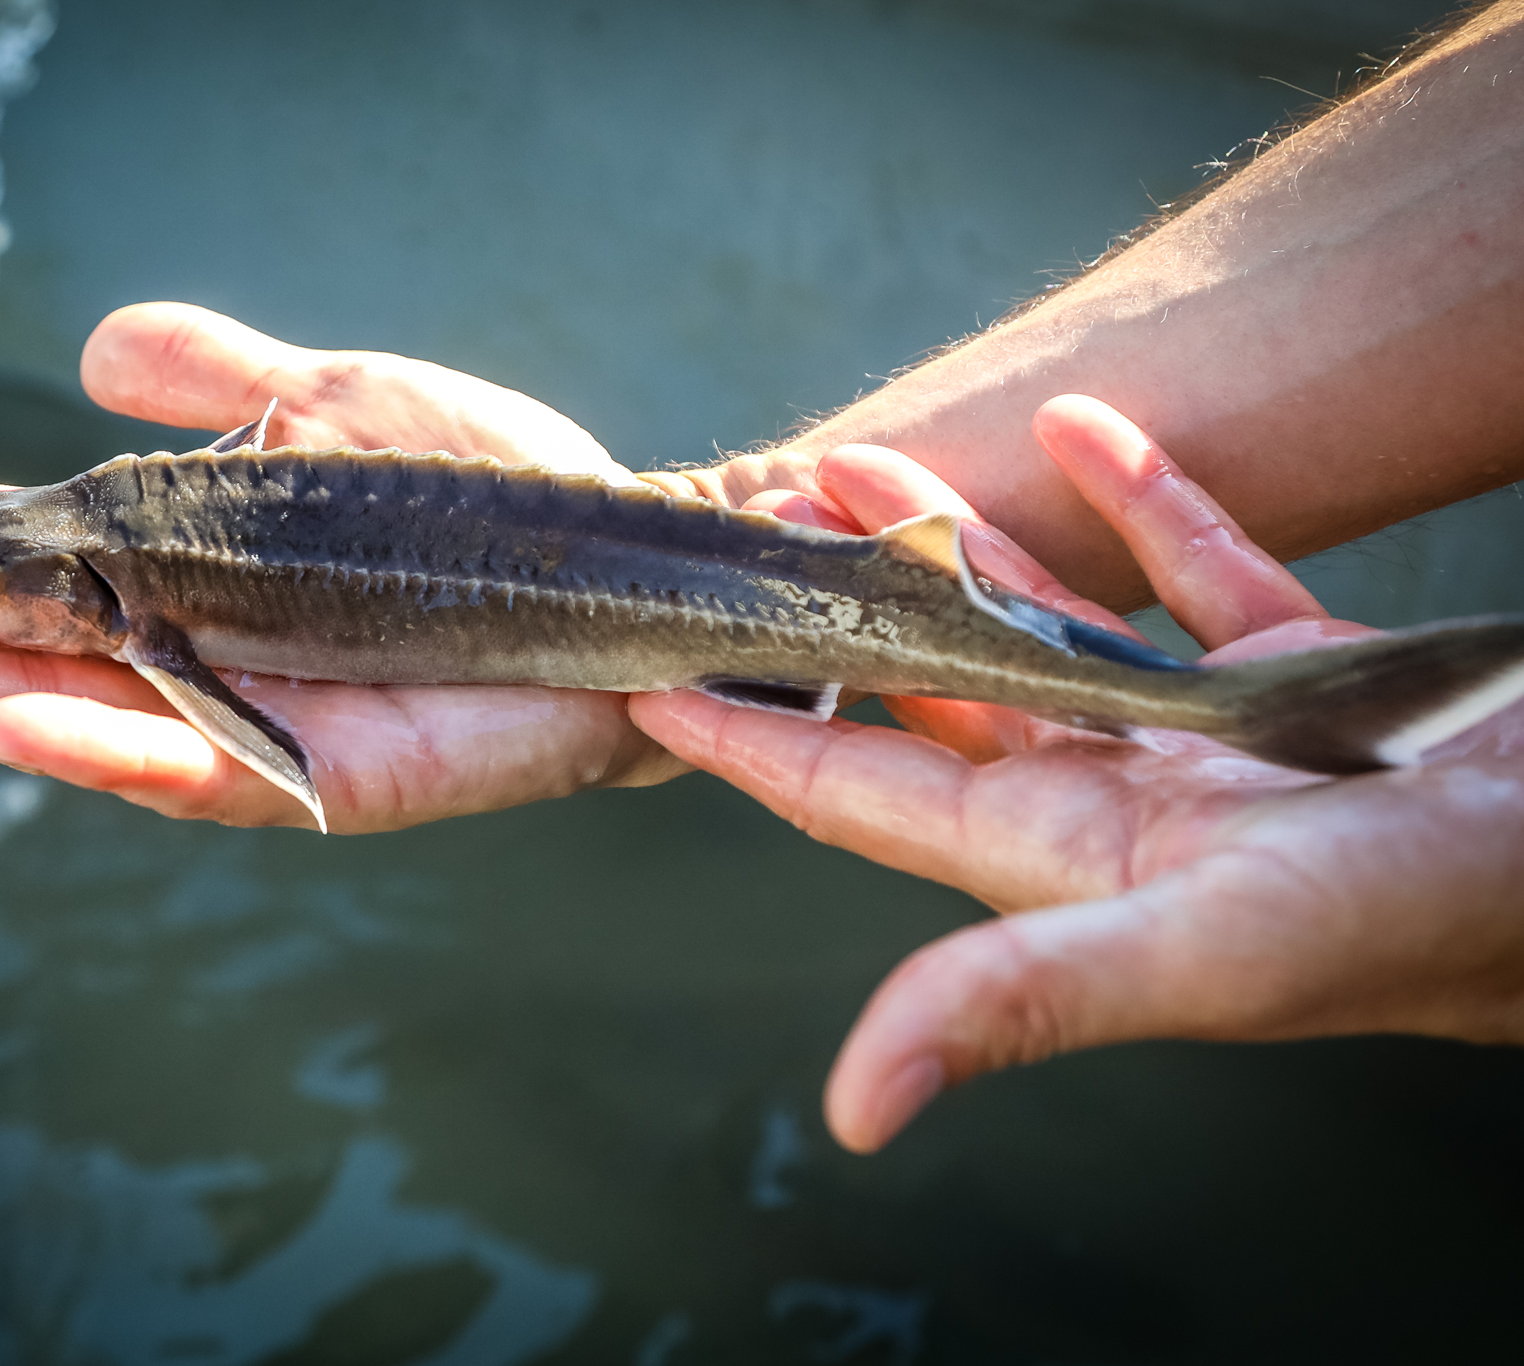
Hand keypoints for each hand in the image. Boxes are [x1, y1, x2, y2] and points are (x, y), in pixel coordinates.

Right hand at [0, 303, 684, 832]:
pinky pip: (191, 767)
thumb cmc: (486, 497)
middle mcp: (182, 666)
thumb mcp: (328, 406)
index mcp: (170, 584)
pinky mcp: (321, 776)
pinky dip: (97, 743)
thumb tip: (93, 353)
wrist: (627, 565)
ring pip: (51, 718)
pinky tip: (2, 717)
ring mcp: (244, 728)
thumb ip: (214, 384)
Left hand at [630, 395, 1523, 1152]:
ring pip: (1050, 621)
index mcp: (1061, 856)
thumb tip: (858, 1106)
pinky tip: (1088, 426)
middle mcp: (1115, 797)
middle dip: (838, 606)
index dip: (745, 738)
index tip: (645, 673)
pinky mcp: (1308, 677)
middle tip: (756, 513)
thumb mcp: (1198, 955)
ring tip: (868, 456)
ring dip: (961, 539)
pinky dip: (1147, 501)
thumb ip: (1019, 999)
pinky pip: (1201, 573)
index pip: (856, 791)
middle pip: (931, 689)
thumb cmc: (1416, 924)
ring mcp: (1208, 735)